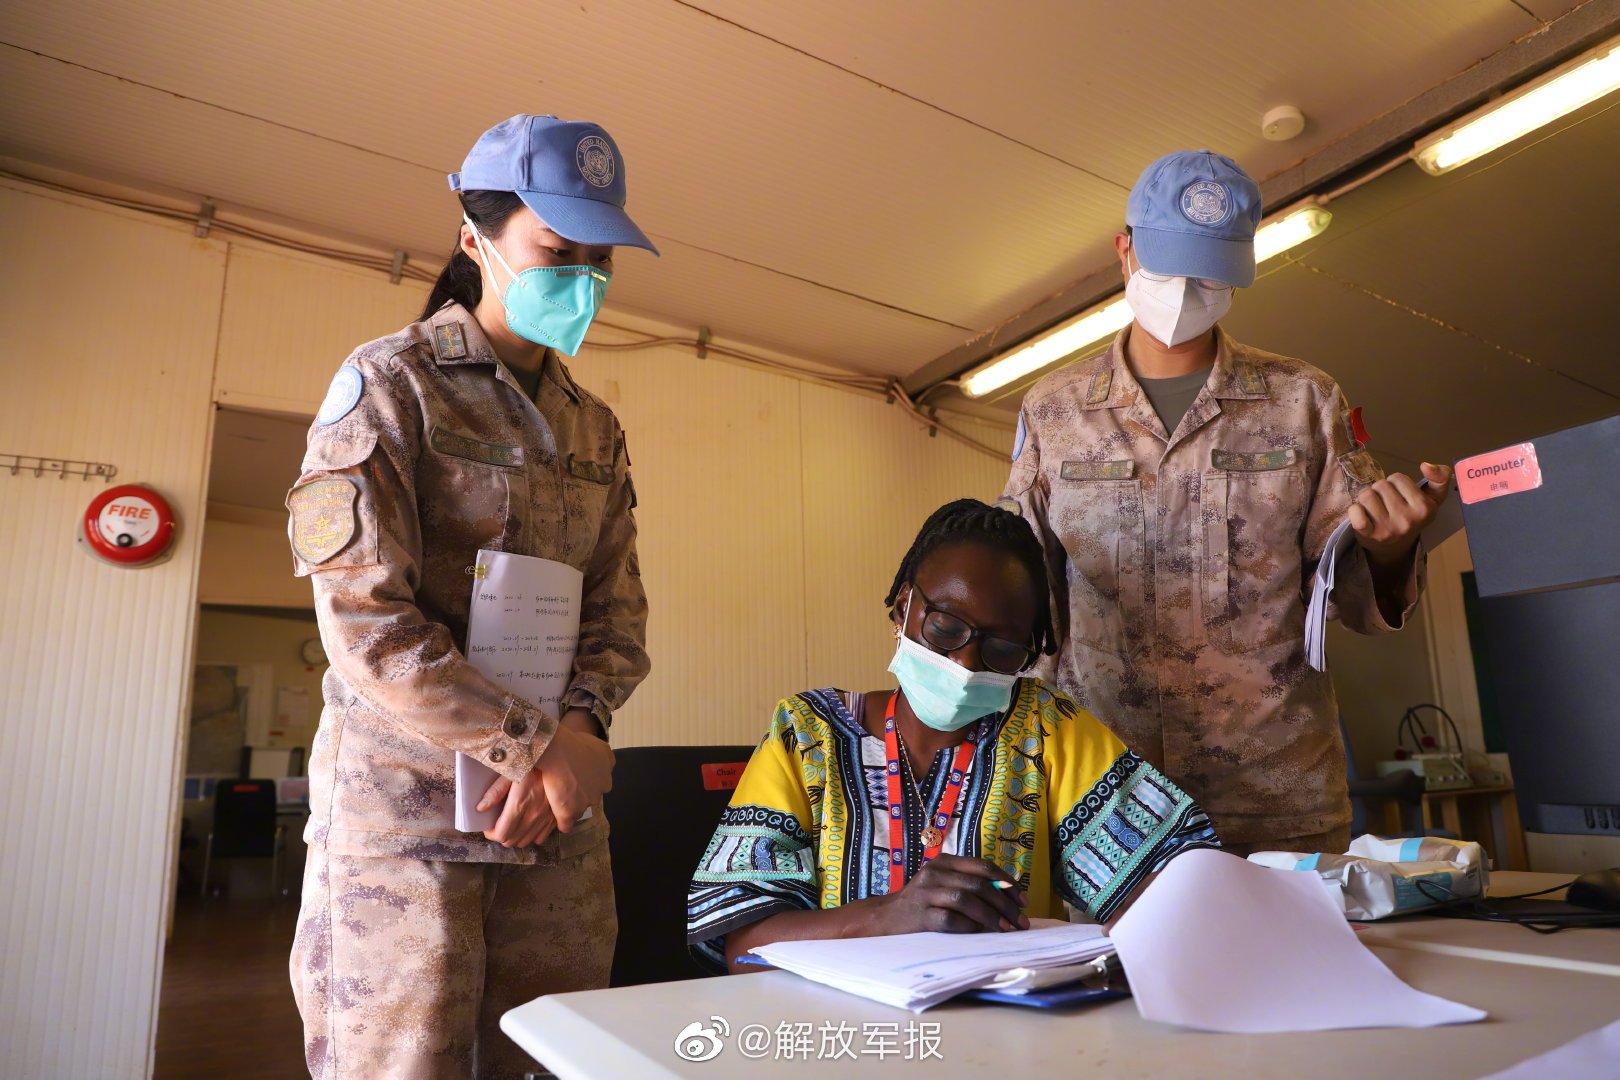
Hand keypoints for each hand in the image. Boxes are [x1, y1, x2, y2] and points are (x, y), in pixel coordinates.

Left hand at [480, 768, 556, 847]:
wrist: (554, 762)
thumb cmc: (530, 766)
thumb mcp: (509, 773)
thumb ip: (494, 792)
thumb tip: (481, 808)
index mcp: (519, 804)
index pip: (502, 834)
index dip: (491, 834)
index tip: (489, 827)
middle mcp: (533, 815)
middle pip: (511, 841)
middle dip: (501, 836)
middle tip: (497, 826)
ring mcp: (545, 819)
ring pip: (524, 842)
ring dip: (514, 837)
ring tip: (510, 825)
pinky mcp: (553, 819)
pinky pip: (539, 838)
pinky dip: (530, 835)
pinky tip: (525, 825)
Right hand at [536, 707, 614, 831]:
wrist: (560, 751)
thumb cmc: (577, 743)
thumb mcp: (601, 747)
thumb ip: (606, 758)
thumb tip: (604, 764)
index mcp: (606, 780)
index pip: (598, 787)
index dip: (586, 783)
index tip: (577, 779)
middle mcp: (598, 794)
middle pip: (589, 799)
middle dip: (580, 795)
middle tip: (566, 787)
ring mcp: (583, 805)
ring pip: (577, 810)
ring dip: (569, 806)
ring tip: (556, 800)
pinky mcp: (568, 813)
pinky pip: (566, 825)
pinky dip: (562, 823)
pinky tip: (556, 819)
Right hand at [864, 855, 1029, 934]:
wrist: (886, 918)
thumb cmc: (923, 902)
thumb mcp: (944, 884)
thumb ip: (970, 885)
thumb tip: (1010, 898)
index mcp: (945, 862)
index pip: (983, 866)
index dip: (1007, 882)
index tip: (1023, 900)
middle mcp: (934, 873)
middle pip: (978, 885)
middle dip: (1005, 904)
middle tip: (1020, 921)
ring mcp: (925, 894)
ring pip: (966, 900)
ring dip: (991, 916)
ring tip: (1006, 930)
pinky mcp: (920, 916)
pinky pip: (950, 920)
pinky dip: (969, 927)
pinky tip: (979, 934)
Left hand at [1349, 461, 1452, 566]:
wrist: (1394, 548)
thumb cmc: (1411, 516)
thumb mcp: (1433, 499)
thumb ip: (1439, 478)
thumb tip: (1426, 465)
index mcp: (1425, 508)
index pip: (1398, 477)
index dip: (1395, 484)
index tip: (1400, 496)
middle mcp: (1408, 519)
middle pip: (1381, 485)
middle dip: (1380, 491)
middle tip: (1385, 504)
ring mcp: (1388, 528)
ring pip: (1366, 495)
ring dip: (1366, 499)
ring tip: (1374, 509)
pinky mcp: (1369, 535)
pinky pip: (1355, 511)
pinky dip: (1354, 510)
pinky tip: (1361, 515)